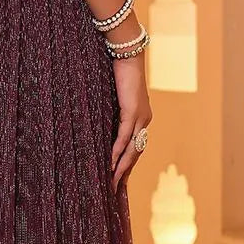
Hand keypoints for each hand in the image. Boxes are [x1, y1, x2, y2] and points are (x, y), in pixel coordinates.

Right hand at [110, 52, 151, 191]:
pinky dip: (118, 150)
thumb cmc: (118, 72)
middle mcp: (145, 120)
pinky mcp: (132, 111)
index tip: (119, 180)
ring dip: (122, 167)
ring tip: (112, 182)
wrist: (126, 53)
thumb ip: (110, 113)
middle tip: (115, 190)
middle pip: (136, 153)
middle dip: (125, 172)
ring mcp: (140, 117)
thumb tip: (98, 126)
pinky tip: (111, 163)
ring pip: (133, 148)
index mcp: (142, 118)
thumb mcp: (114, 98)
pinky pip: (125, 136)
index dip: (128, 165)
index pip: (135, 147)